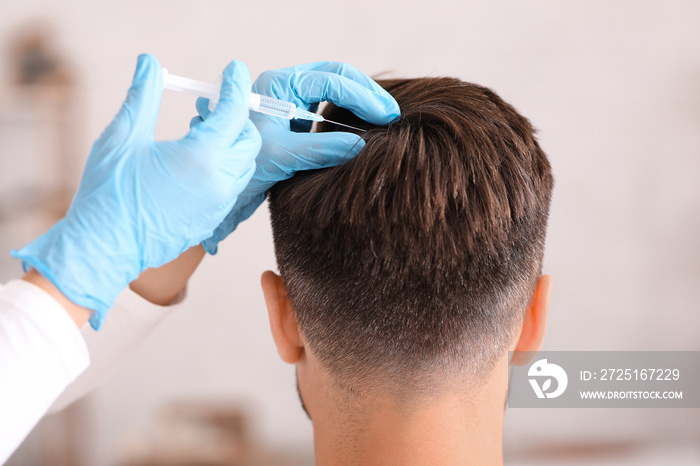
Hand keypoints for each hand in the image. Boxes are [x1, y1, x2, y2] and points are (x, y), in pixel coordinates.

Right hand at [13, 54, 260, 328]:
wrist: (104, 248)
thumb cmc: (109, 192)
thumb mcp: (123, 136)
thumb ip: (143, 95)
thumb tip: (149, 62)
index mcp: (202, 157)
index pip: (234, 112)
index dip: (235, 86)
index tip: (234, 69)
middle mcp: (220, 182)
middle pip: (249, 141)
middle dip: (237, 119)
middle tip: (210, 108)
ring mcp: (219, 205)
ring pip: (244, 166)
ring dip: (232, 145)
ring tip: (199, 134)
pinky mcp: (213, 221)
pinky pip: (233, 188)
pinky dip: (225, 168)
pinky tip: (196, 164)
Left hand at [192, 61, 399, 253]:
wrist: (219, 189)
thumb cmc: (242, 168)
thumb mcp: (283, 156)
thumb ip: (322, 148)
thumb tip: (361, 145)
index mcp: (277, 85)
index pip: (330, 79)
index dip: (362, 96)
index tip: (385, 116)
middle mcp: (284, 88)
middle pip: (336, 76)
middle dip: (365, 93)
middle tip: (391, 114)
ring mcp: (290, 102)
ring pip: (334, 91)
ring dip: (359, 101)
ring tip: (383, 120)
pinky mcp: (295, 120)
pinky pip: (328, 109)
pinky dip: (348, 115)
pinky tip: (363, 129)